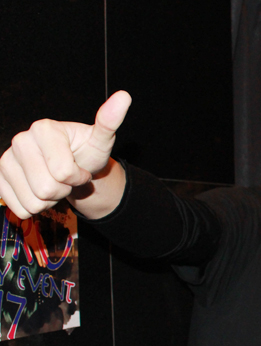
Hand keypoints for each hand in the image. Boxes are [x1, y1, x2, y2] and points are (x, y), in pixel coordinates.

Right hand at [0, 91, 131, 218]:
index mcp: (44, 129)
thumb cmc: (86, 153)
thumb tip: (124, 97)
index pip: (63, 172)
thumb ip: (110, 121)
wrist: (72, 168)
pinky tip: (40, 190)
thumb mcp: (101, 140)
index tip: (81, 168)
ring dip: (51, 200)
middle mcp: (20, 141)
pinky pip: (20, 209)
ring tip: (55, 183)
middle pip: (46, 189)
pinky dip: (36, 207)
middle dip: (64, 189)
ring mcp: (6, 160)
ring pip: (34, 202)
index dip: (78, 177)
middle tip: (67, 178)